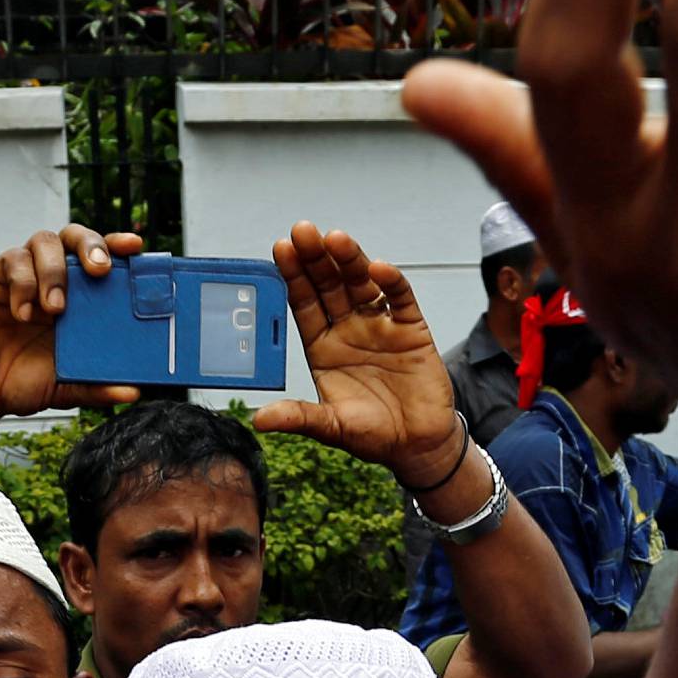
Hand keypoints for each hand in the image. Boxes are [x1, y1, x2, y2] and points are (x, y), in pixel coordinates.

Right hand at [0, 224, 146, 420]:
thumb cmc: (24, 382)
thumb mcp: (67, 388)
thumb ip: (97, 386)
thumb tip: (133, 393)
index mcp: (77, 297)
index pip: (101, 259)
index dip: (117, 247)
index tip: (134, 247)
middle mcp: (51, 277)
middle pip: (74, 237)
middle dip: (90, 245)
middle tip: (99, 270)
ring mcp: (22, 273)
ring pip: (44, 241)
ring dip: (54, 271)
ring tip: (54, 309)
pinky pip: (11, 261)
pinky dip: (22, 284)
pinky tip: (22, 314)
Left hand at [255, 223, 464, 490]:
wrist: (417, 446)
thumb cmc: (372, 435)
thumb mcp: (331, 427)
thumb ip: (299, 417)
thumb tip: (260, 419)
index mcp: (323, 347)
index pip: (304, 304)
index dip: (294, 277)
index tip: (282, 249)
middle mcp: (348, 329)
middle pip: (329, 286)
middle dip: (316, 259)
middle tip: (303, 232)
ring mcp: (380, 325)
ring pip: (361, 284)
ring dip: (349, 261)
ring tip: (335, 239)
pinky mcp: (411, 328)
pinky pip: (400, 299)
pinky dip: (391, 282)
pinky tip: (378, 269)